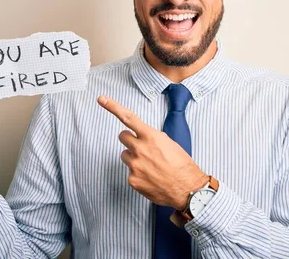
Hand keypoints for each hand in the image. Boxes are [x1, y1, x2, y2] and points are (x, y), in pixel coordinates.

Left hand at [98, 95, 207, 209]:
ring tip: (150, 166)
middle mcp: (140, 149)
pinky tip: (150, 178)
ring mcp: (134, 165)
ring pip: (125, 155)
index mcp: (151, 137)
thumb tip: (146, 138)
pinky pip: (130, 172)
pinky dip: (138, 174)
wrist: (187, 190)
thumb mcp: (171, 144)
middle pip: (122, 136)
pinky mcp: (132, 180)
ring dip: (133, 157)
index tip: (101, 99)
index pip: (128, 118)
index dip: (113, 107)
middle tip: (141, 147)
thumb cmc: (182, 166)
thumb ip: (154, 138)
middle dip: (130, 140)